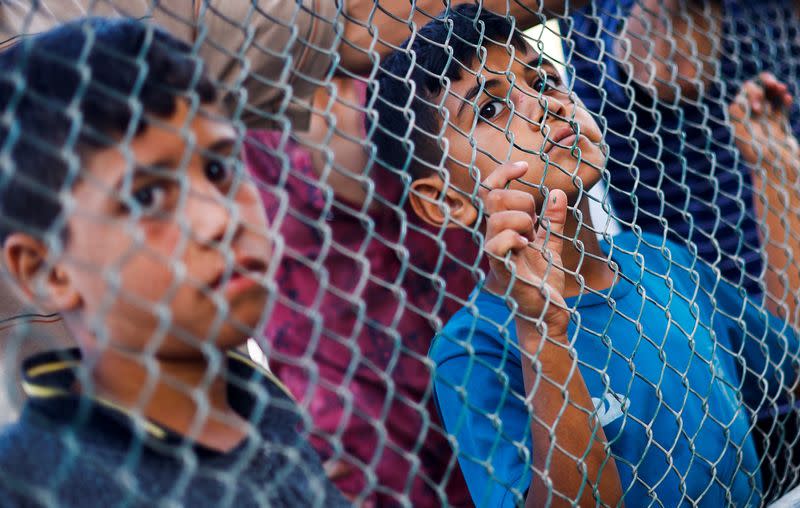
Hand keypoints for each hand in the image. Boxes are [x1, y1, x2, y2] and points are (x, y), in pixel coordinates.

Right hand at [480, 161, 569, 339]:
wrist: (548, 314)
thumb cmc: (544, 281)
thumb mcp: (552, 244)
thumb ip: (553, 220)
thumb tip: (558, 194)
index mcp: (504, 227)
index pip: (492, 189)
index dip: (504, 171)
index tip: (524, 166)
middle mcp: (495, 237)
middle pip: (493, 197)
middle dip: (521, 199)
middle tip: (536, 219)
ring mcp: (496, 254)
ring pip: (495, 219)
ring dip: (521, 220)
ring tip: (532, 236)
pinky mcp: (502, 271)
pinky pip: (495, 247)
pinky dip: (513, 239)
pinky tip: (528, 245)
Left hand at [729, 72, 796, 167]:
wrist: (776, 169)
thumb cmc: (759, 155)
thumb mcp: (744, 135)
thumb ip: (738, 117)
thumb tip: (735, 102)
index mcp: (738, 122)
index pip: (741, 98)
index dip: (750, 96)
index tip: (756, 109)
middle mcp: (750, 119)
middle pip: (753, 92)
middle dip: (762, 87)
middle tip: (771, 90)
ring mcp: (765, 121)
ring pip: (769, 97)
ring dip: (774, 88)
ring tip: (781, 88)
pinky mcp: (779, 125)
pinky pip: (781, 107)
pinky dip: (784, 100)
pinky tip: (787, 99)